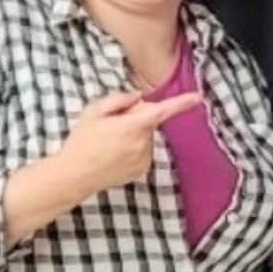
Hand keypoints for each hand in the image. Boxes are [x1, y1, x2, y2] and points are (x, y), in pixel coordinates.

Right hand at [59, 91, 202, 198]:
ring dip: (133, 135)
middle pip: (148, 121)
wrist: (74, 175)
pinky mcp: (143, 169)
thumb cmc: (81, 141)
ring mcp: (144, 158)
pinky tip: (114, 154)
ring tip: (109, 143)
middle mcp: (143, 143)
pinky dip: (133, 149)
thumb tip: (138, 96)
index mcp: (131, 126)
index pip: (161, 111)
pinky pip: (143, 152)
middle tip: (110, 124)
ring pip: (145, 137)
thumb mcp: (93, 112)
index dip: (180, 103)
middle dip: (135, 118)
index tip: (197, 98)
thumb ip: (118, 100)